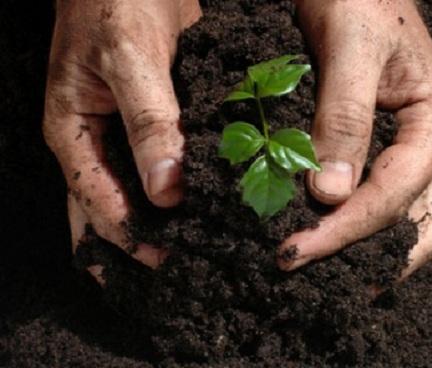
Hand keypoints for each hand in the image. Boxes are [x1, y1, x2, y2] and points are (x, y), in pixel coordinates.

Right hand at [43, 0, 200, 280]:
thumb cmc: (114, 2)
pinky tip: (183, 209)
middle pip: (102, 208)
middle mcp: (88, 140)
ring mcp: (112, 133)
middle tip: (170, 271)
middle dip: (130, 242)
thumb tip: (165, 191)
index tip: (164, 260)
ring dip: (144, 225)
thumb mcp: (128, 58)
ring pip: (122, 193)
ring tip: (175, 255)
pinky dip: (161, 193)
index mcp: (71, 132)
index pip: (96, 201)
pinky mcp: (139, 123)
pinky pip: (145, 168)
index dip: (127, 236)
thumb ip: (147, 122)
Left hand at [278, 0, 431, 282]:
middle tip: (304, 268)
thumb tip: (328, 194)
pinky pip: (379, 200)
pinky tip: (322, 232)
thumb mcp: (352, 51)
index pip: (394, 195)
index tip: (294, 251)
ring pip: (402, 220)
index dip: (345, 229)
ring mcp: (411, 150)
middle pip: (414, 225)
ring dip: (362, 249)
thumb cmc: (359, 0)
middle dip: (364, 257)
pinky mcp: (385, 149)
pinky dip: (354, 224)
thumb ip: (343, 120)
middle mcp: (431, 145)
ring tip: (314, 266)